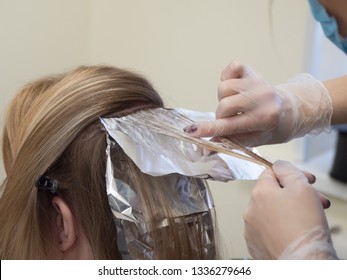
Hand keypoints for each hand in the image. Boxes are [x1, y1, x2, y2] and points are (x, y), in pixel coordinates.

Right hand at [184, 62, 332, 146]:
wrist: (289, 111)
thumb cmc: (270, 129)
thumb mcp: (253, 141)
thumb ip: (230, 141)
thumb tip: (207, 145)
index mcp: (264, 119)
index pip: (229, 125)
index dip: (208, 129)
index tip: (191, 131)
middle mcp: (263, 97)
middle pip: (224, 105)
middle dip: (222, 115)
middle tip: (231, 119)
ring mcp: (258, 81)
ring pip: (224, 88)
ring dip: (225, 98)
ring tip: (236, 105)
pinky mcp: (253, 71)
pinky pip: (231, 68)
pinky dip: (228, 77)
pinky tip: (235, 89)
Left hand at [243, 160, 336, 258]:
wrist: (303, 264)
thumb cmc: (304, 228)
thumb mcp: (301, 187)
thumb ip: (287, 170)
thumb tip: (278, 165)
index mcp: (259, 193)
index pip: (270, 173)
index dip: (291, 175)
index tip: (308, 181)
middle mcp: (250, 210)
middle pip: (272, 193)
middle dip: (295, 194)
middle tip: (316, 200)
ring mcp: (251, 230)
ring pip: (271, 212)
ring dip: (289, 210)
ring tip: (308, 219)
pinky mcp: (255, 245)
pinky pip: (268, 229)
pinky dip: (281, 228)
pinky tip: (295, 232)